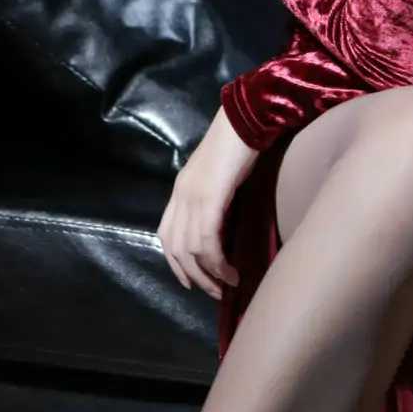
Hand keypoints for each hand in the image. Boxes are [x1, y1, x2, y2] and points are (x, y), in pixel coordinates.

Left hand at [157, 106, 261, 296]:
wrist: (245, 119)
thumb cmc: (239, 144)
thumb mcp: (220, 175)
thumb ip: (214, 197)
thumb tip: (224, 226)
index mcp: (181, 189)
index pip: (166, 234)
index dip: (175, 263)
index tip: (192, 281)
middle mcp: (181, 195)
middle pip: (176, 248)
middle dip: (193, 276)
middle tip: (214, 292)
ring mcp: (193, 197)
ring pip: (191, 250)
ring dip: (208, 274)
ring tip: (226, 285)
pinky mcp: (210, 198)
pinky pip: (207, 241)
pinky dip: (217, 261)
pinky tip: (231, 270)